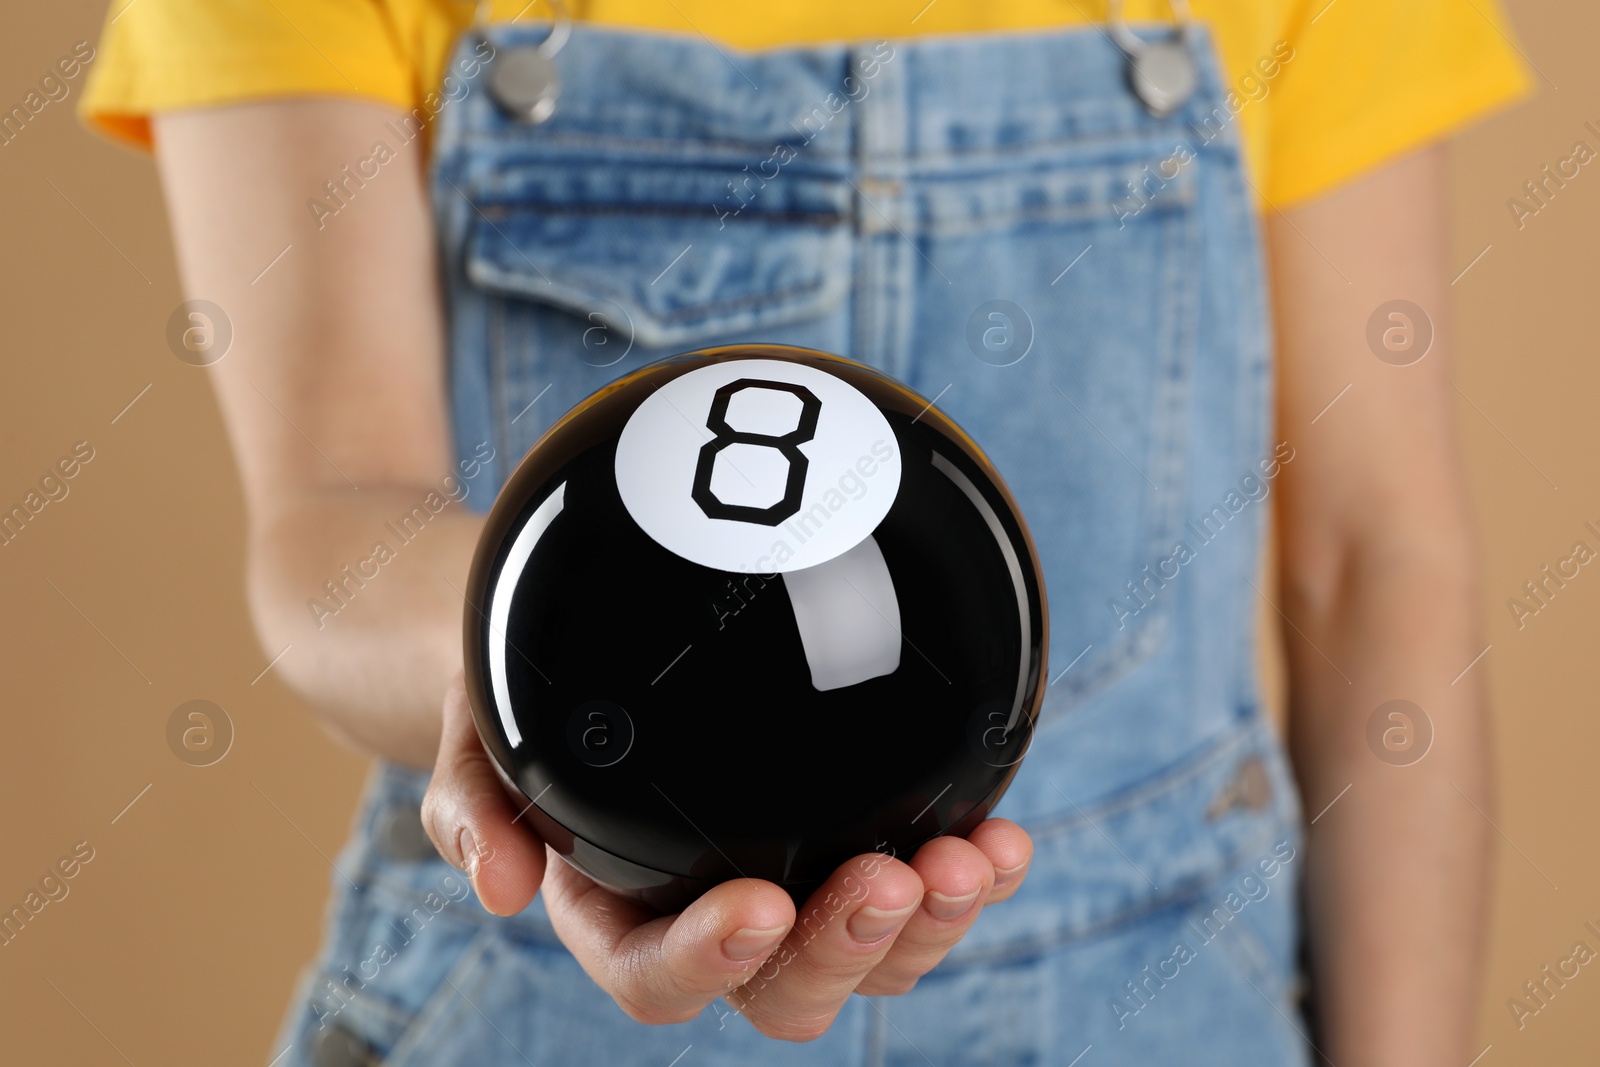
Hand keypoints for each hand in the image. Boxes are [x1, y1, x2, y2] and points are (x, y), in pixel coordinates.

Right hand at [422, 672, 1033, 1040]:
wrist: (600, 643)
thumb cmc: (536, 702)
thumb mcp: (480, 732)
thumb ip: (474, 804)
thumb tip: (499, 888)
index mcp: (619, 913)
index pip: (655, 972)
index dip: (708, 957)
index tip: (757, 903)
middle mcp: (715, 920)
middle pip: (785, 988)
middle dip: (846, 947)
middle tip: (893, 879)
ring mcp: (798, 887)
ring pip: (873, 956)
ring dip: (930, 923)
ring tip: (972, 859)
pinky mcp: (859, 839)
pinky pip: (925, 887)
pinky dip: (973, 874)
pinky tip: (1003, 837)